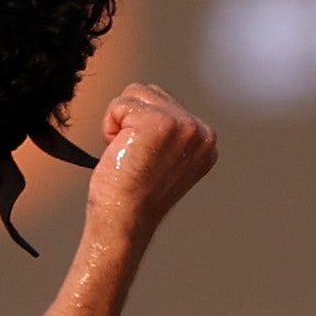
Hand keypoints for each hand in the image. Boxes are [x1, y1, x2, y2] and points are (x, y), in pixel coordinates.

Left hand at [75, 82, 218, 254]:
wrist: (123, 222)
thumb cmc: (133, 200)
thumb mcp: (163, 161)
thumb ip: (168, 134)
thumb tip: (148, 106)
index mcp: (205, 141)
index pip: (165, 104)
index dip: (142, 128)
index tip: (143, 161)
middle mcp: (200, 131)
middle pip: (150, 93)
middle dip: (131, 122)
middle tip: (132, 160)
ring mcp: (183, 124)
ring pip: (135, 93)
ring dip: (120, 123)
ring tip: (127, 156)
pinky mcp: (158, 122)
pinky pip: (119, 104)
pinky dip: (109, 127)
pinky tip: (119, 154)